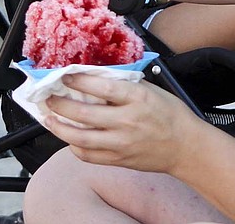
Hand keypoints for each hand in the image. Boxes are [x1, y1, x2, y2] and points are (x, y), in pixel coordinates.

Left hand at [41, 73, 202, 174]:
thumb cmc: (170, 115)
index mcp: (136, 98)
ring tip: (49, 118)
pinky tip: (68, 138)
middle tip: (49, 97)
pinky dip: (74, 146)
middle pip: (84, 113)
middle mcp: (127, 122)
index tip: (64, 75)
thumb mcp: (151, 90)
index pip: (101, 87)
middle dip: (60, 104)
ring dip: (59, 127)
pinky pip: (88, 156)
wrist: (186, 148)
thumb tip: (95, 75)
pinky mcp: (118, 160)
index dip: (79, 80)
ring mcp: (121, 144)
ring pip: (81, 138)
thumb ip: (124, 84)